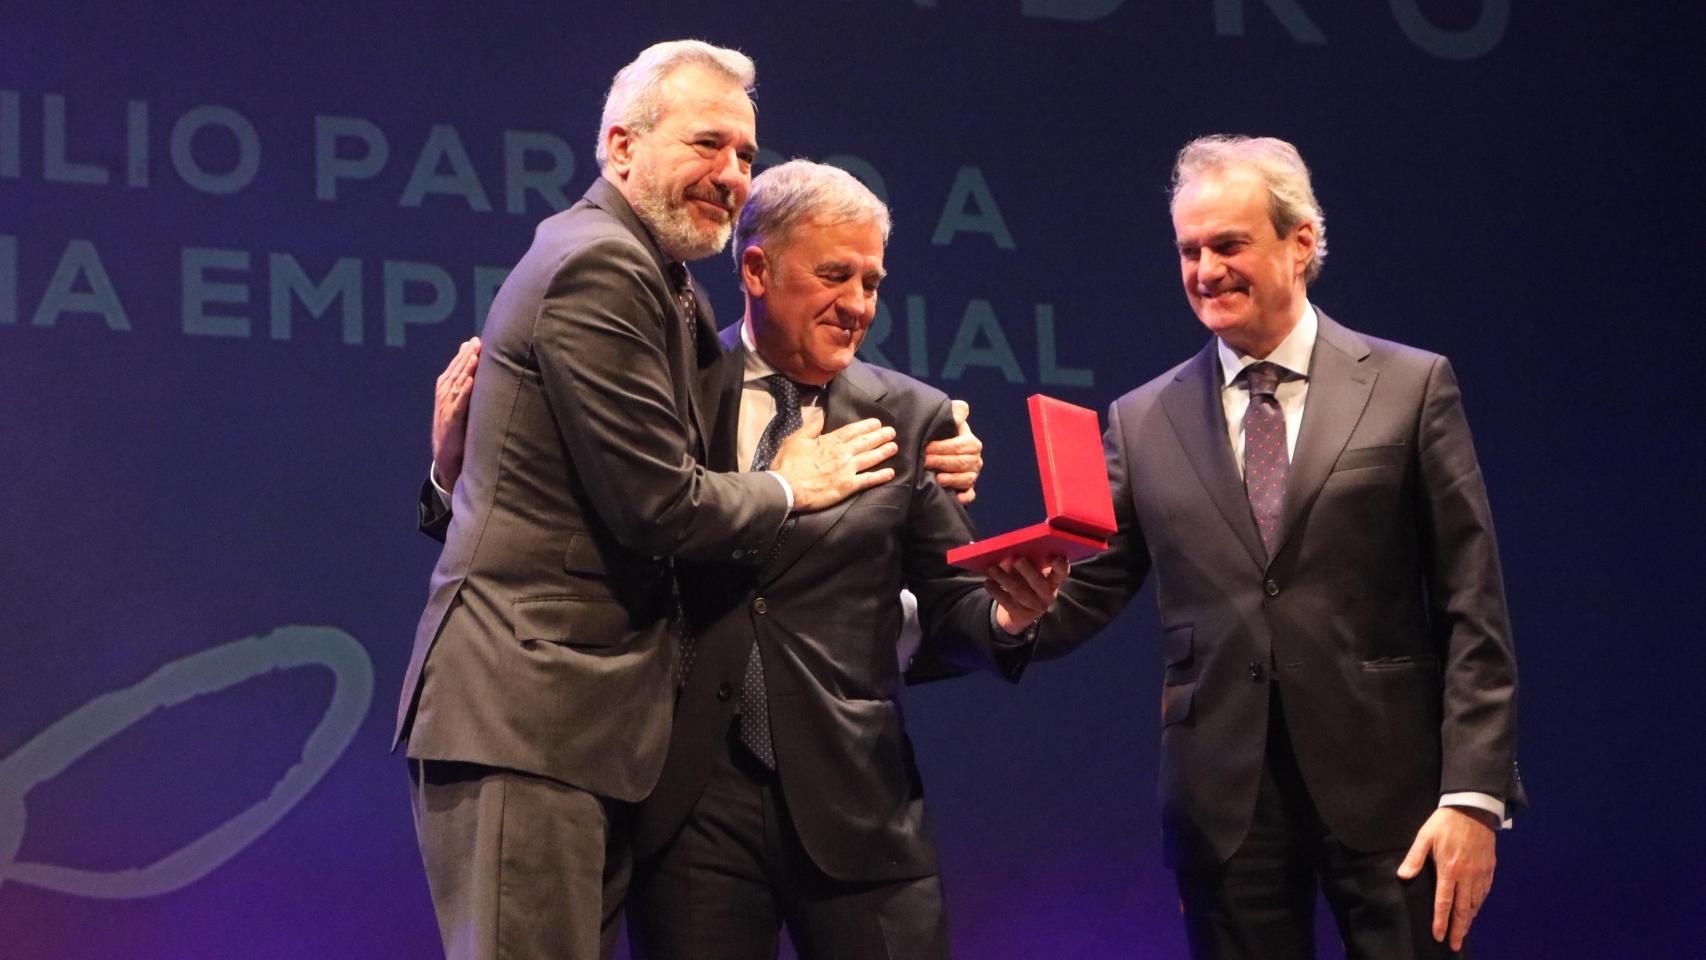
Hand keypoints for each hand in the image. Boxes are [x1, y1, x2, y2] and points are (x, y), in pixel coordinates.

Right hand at [432, 337, 480, 490]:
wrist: (446, 454)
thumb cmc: (456, 426)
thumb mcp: (459, 402)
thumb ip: (464, 383)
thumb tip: (473, 362)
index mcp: (446, 389)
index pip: (456, 367)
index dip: (465, 354)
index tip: (475, 340)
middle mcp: (445, 395)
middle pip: (457, 372)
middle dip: (467, 356)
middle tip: (477, 342)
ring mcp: (447, 407)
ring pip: (457, 384)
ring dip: (466, 369)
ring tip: (475, 356)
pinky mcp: (451, 421)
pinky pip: (458, 404)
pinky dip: (464, 392)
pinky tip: (471, 382)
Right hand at [769, 417, 897, 511]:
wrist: (786, 488)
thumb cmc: (788, 464)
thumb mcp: (795, 439)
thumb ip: (811, 427)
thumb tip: (821, 415)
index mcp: (829, 441)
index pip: (852, 431)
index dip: (866, 426)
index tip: (877, 423)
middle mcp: (842, 454)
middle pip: (865, 442)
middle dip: (880, 436)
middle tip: (892, 432)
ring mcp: (846, 470)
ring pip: (870, 458)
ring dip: (883, 452)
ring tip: (894, 447)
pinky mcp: (847, 486)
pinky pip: (868, 480)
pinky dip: (880, 476)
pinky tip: (890, 473)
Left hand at [924, 399, 982, 502]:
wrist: (934, 453)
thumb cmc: (939, 435)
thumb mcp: (945, 421)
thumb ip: (954, 413)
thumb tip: (960, 411)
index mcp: (971, 442)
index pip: (962, 445)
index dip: (944, 447)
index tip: (927, 447)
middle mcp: (975, 459)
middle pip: (964, 462)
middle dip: (944, 462)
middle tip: (926, 461)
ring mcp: (972, 475)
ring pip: (968, 478)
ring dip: (953, 479)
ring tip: (937, 478)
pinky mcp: (967, 490)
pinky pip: (970, 495)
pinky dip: (964, 497)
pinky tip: (954, 496)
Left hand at [986, 556, 1068, 634]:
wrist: (1019, 612)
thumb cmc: (1025, 582)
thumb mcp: (1029, 572)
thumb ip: (1024, 563)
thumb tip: (1009, 555)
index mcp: (1053, 580)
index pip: (1062, 573)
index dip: (1060, 566)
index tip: (1054, 558)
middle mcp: (1048, 594)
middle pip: (1039, 583)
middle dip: (1029, 571)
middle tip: (1018, 560)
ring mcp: (1036, 607)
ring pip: (1020, 592)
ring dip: (1005, 579)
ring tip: (992, 569)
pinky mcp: (1023, 615)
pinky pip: (1008, 603)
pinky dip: (996, 591)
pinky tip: (988, 583)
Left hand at [1397, 806, 1497, 950]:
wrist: (1473, 808)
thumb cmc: (1445, 822)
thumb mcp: (1425, 836)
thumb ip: (1415, 858)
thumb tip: (1403, 876)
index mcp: (1449, 869)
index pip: (1444, 902)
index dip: (1441, 921)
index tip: (1438, 936)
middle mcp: (1467, 875)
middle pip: (1463, 909)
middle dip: (1458, 929)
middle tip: (1454, 945)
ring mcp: (1480, 873)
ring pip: (1475, 903)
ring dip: (1469, 920)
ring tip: (1463, 932)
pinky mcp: (1489, 868)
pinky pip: (1485, 892)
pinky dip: (1479, 905)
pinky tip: (1475, 910)